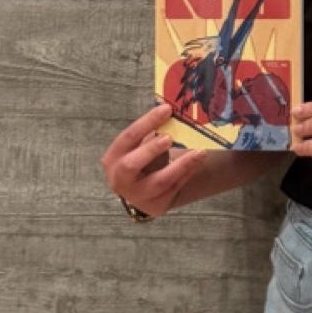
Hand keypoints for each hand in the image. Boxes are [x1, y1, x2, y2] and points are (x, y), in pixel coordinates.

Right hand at [100, 102, 207, 217]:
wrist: (142, 191)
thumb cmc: (141, 159)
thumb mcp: (139, 145)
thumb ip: (150, 131)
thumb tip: (169, 107)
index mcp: (113, 158)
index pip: (127, 138)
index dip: (146, 123)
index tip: (166, 109)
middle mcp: (120, 179)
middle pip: (131, 166)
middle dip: (150, 150)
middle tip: (169, 138)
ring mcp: (137, 196)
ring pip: (159, 182)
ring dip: (181, 165)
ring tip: (199, 152)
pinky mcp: (156, 205)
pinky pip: (174, 188)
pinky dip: (188, 173)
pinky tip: (199, 160)